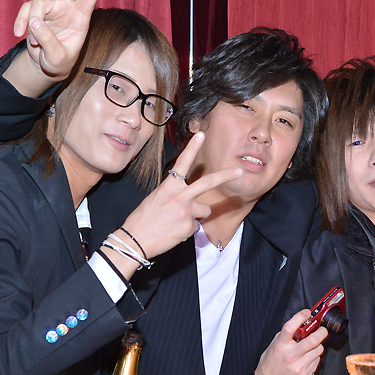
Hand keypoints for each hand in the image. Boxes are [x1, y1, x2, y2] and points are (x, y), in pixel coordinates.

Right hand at [4, 0, 107, 95]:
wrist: (47, 64)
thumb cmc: (59, 62)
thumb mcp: (57, 58)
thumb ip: (48, 41)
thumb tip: (35, 21)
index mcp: (81, 19)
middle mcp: (67, 8)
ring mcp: (51, 8)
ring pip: (36, 5)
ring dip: (30, 23)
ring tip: (32, 42)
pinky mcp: (36, 11)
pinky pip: (25, 11)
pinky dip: (21, 22)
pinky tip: (18, 34)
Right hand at [118, 132, 242, 260]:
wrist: (135, 240)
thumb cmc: (143, 219)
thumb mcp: (157, 198)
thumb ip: (175, 193)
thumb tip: (188, 197)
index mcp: (169, 186)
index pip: (183, 162)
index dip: (192, 147)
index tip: (201, 134)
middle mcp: (180, 196)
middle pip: (209, 182)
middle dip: (226, 176)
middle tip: (239, 171)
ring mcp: (187, 212)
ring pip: (205, 210)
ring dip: (197, 215)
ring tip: (177, 221)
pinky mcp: (189, 227)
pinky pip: (195, 226)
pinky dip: (186, 230)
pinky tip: (173, 231)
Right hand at [254, 310, 327, 374]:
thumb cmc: (270, 364)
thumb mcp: (273, 345)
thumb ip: (286, 336)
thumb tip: (301, 325)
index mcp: (280, 346)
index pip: (290, 327)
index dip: (300, 317)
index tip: (306, 312)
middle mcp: (290, 356)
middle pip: (313, 340)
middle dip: (321, 332)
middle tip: (322, 330)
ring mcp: (299, 367)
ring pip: (319, 350)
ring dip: (318, 346)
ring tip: (312, 347)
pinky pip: (317, 361)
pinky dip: (315, 357)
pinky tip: (307, 359)